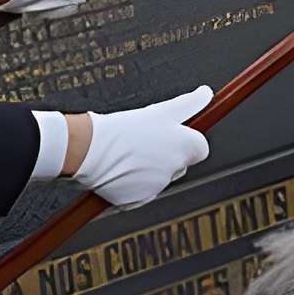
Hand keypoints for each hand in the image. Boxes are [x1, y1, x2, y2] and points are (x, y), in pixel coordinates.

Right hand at [71, 86, 212, 206]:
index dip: (188, 142)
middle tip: (145, 144)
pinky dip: (133, 186)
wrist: (87, 149)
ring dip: (150, 171)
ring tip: (129, 155)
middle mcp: (176, 169)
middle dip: (167, 156)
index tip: (172, 136)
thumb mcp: (160, 111)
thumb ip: (189, 104)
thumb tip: (206, 94)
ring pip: (160, 180)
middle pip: (180, 165)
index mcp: (185, 146)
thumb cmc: (122, 129)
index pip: (201, 149)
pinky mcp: (138, 200)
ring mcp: (157, 186)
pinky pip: (142, 195)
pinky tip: (121, 171)